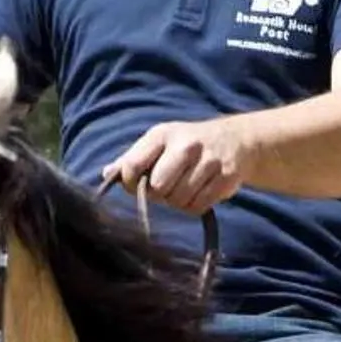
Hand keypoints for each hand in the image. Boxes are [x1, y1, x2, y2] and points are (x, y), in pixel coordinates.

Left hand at [100, 116, 250, 213]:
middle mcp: (186, 145)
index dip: (129, 182)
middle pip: (158, 188)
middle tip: (166, 186)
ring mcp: (208, 161)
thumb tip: (106, 174)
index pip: (132, 166)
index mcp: (163, 135)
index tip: (135, 184)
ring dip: (178, 201)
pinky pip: (199, 206)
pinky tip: (198, 192)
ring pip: (179, 200)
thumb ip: (132, 159)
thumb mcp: (159, 143)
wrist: (234, 139)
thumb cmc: (186, 144)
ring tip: (184, 187)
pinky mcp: (225, 177)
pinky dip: (195, 205)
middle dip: (159, 193)